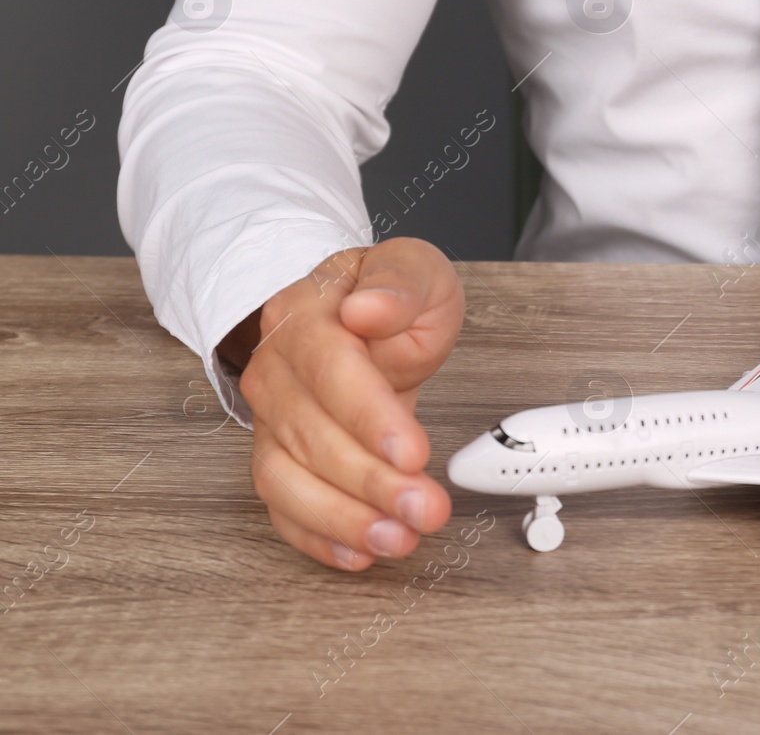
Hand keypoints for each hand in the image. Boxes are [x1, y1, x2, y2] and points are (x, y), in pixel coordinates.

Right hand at [223, 238, 463, 570]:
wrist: (361, 313)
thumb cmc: (390, 296)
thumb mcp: (415, 269)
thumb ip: (399, 284)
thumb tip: (368, 308)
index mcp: (306, 315)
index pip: (329, 368)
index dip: (368, 416)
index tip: (411, 452)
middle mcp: (277, 370)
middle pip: (309, 434)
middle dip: (369, 482)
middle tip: (424, 508)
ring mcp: (271, 418)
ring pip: (286, 479)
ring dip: (342, 519)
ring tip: (398, 540)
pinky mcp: (279, 456)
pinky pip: (283, 506)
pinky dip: (317, 537)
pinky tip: (360, 553)